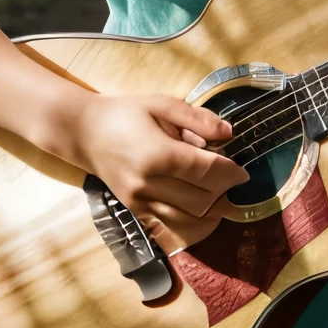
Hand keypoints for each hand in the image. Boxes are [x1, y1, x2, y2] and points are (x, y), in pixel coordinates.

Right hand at [74, 94, 249, 253]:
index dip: (231, 173)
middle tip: (231, 179)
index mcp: (157, 154)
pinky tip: (198, 203)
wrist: (83, 132)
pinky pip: (171, 223)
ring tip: (218, 192)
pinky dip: (190, 218)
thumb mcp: (161, 104)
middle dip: (223, 191)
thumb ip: (197, 119)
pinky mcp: (134, 211)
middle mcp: (148, 183)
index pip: (206, 172)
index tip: (244, 172)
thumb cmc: (125, 113)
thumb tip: (229, 133)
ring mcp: (139, 202)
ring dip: (210, 209)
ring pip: (189, 219)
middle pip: (202, 200)